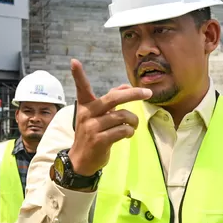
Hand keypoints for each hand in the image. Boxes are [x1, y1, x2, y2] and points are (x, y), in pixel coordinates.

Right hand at [67, 59, 151, 176]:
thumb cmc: (92, 134)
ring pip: (123, 116)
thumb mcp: (97, 116)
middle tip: (148, 93)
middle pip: (114, 98)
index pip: (82, 88)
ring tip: (133, 125)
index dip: (78, 75)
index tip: (74, 62)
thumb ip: (111, 101)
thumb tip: (126, 86)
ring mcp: (92, 128)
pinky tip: (127, 134)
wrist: (81, 160)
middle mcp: (88, 114)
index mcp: (86, 106)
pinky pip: (123, 131)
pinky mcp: (100, 140)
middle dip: (134, 94)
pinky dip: (130, 132)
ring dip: (134, 121)